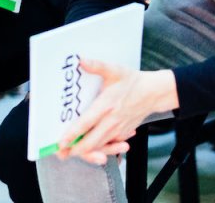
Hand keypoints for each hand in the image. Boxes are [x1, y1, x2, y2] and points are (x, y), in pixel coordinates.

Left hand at [58, 61, 177, 164]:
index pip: (86, 123)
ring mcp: (118, 130)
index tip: (62, 142)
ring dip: (86, 152)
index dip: (72, 134)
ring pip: (100, 146)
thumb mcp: (114, 69)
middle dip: (75, 149)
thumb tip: (80, 60)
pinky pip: (109, 146)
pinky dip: (99, 150)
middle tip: (61, 152)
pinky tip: (90, 150)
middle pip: (91, 142)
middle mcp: (111, 121)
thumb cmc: (132, 81)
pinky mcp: (123, 133)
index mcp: (106, 105)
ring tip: (72, 153)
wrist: (152, 92)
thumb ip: (96, 65)